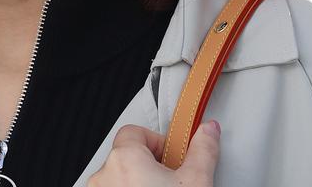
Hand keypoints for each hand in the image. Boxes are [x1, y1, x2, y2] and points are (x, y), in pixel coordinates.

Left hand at [88, 121, 220, 185]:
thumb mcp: (196, 182)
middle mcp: (103, 176)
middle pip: (125, 156)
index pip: (134, 131)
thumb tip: (209, 130)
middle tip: (170, 181)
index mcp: (124, 159)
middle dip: (148, 166)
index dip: (157, 143)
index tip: (172, 159)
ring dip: (136, 182)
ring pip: (117, 178)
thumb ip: (202, 151)